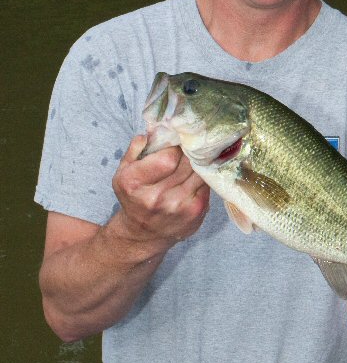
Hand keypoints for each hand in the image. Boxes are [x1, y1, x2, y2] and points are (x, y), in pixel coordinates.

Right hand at [112, 134, 209, 249]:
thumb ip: (137, 148)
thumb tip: (157, 128)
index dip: (177, 146)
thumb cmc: (134, 197)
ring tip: (196, 157)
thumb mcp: (124, 171)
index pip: (168, 156)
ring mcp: (178, 207)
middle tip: (191, 144)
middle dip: (190, 152)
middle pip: (187, 163)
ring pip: (200, 172)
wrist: (143, 234)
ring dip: (199, 162)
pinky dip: (204, 176)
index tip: (178, 142)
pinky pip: (207, 184)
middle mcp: (156, 198)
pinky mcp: (196, 212)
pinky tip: (197, 174)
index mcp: (135, 183)